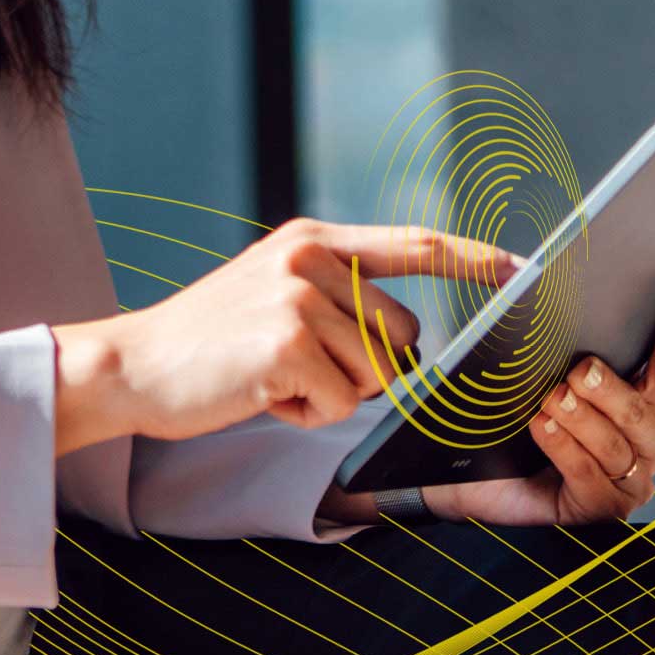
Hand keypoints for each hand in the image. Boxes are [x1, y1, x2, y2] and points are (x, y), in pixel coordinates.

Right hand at [53, 217, 523, 456]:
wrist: (133, 364)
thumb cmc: (209, 343)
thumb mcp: (272, 294)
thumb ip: (335, 297)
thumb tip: (403, 340)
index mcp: (311, 241)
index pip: (412, 243)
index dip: (471, 257)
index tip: (521, 266)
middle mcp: (310, 261)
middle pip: (402, 334)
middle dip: (364, 368)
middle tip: (294, 365)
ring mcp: (299, 300)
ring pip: (374, 375)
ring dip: (329, 394)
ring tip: (271, 377)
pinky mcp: (288, 345)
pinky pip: (340, 402)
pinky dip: (304, 413)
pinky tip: (261, 394)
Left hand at [418, 279, 654, 527]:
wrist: (469, 478)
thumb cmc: (510, 420)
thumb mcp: (530, 373)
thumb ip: (546, 335)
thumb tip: (530, 280)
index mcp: (642, 398)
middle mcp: (646, 440)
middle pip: (650, 412)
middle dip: (616, 390)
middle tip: (582, 369)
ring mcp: (629, 480)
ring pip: (621, 448)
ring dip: (586, 420)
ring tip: (552, 398)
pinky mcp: (601, 511)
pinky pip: (592, 479)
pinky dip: (567, 451)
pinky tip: (542, 427)